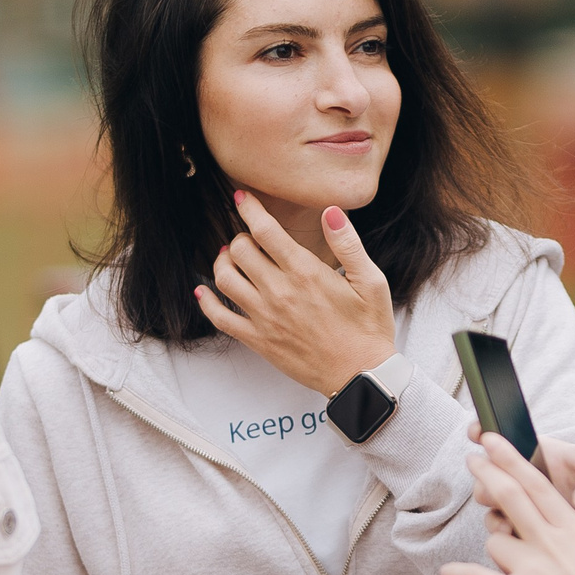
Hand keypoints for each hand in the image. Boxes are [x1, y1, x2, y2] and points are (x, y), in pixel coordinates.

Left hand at [196, 194, 396, 394]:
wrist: (360, 375)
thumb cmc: (368, 328)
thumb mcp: (371, 281)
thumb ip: (348, 243)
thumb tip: (331, 211)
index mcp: (306, 272)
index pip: (265, 230)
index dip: (249, 208)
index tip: (242, 198)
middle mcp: (280, 291)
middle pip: (240, 249)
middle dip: (240, 237)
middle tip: (248, 239)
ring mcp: (265, 317)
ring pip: (224, 278)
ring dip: (222, 262)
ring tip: (230, 258)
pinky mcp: (258, 340)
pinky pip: (220, 317)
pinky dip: (206, 301)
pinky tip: (203, 291)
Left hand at [439, 433, 574, 574]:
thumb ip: (563, 532)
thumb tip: (537, 515)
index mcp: (571, 529)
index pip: (536, 483)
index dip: (510, 459)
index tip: (492, 441)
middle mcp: (550, 541)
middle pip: (510, 495)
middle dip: (487, 472)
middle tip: (472, 458)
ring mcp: (532, 566)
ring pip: (495, 541)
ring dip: (498, 551)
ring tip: (514, 571)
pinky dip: (460, 574)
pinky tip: (449, 572)